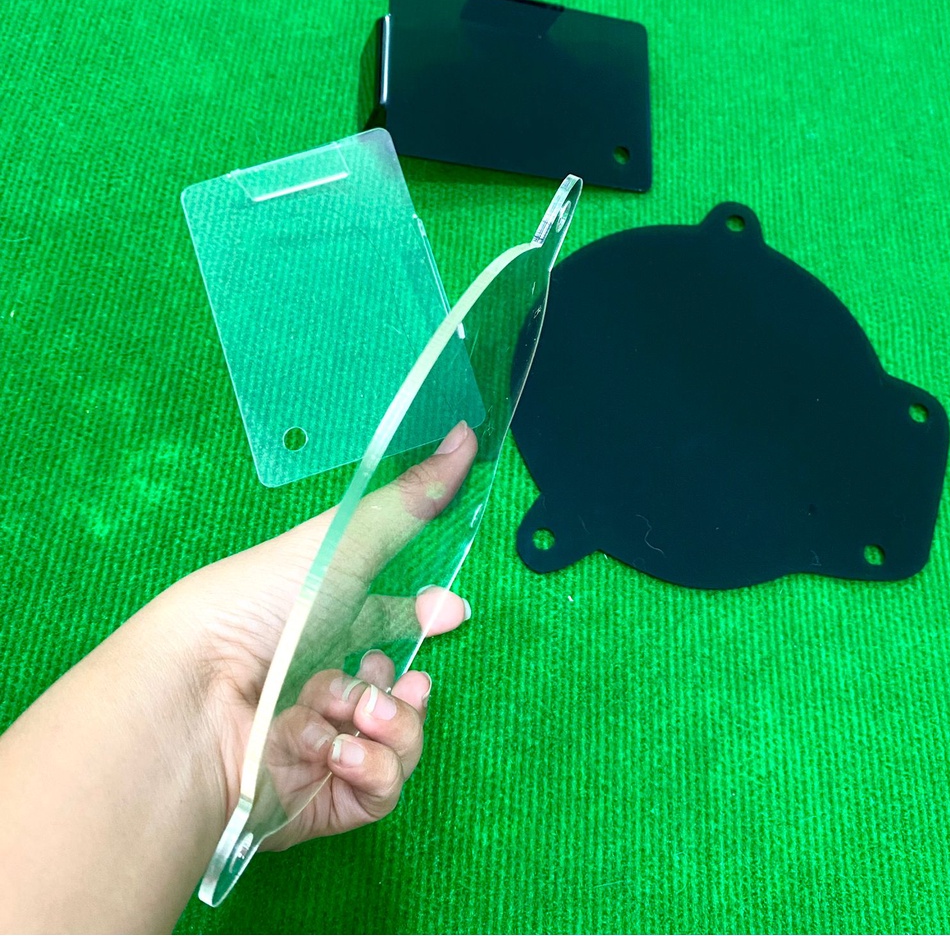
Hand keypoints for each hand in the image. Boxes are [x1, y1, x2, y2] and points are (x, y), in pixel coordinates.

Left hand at [166, 420, 478, 852]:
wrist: (200, 697)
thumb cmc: (269, 606)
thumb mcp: (345, 544)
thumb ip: (410, 500)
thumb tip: (467, 433)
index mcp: (321, 623)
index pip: (383, 621)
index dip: (425, 617)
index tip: (457, 613)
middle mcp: (321, 682)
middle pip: (397, 688)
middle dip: (412, 686)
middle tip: (406, 679)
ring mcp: (323, 743)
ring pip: (398, 740)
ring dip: (392, 720)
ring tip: (356, 709)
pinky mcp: (320, 798)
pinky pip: (378, 790)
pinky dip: (372, 768)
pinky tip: (341, 749)